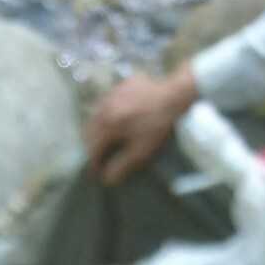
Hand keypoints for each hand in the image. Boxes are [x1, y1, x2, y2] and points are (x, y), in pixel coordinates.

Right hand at [86, 64, 197, 185]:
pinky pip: (108, 102)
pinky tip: (118, 117)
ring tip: (107, 139)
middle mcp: (104, 108)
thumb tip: (106, 179)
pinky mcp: (121, 85)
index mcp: (107, 125)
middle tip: (101, 157)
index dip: (94, 164)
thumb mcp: (141, 152)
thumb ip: (121, 167)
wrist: (174, 95)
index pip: (92, 149)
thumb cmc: (157, 126)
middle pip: (89, 131)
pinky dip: (108, 112)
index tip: (98, 173)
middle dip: (93, 146)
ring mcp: (112, 94)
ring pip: (96, 115)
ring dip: (98, 129)